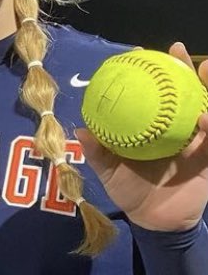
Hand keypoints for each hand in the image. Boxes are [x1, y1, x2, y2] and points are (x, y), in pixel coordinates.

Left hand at [77, 43, 207, 232]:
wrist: (154, 221)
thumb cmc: (130, 192)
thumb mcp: (111, 172)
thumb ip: (98, 152)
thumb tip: (81, 130)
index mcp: (154, 128)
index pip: (157, 94)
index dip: (155, 73)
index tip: (146, 54)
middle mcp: (177, 129)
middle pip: (186, 94)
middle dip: (186, 71)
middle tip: (178, 52)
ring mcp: (196, 142)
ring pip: (207, 109)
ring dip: (207, 90)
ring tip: (205, 72)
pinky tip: (207, 118)